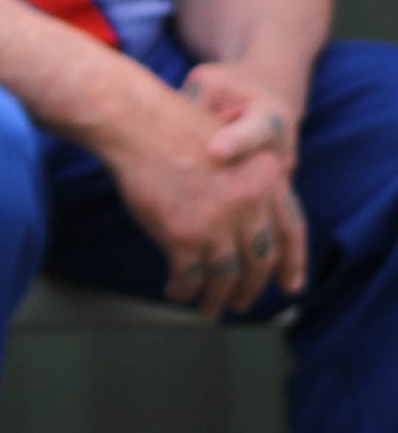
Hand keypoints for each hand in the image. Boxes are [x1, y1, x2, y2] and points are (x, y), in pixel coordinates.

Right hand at [100, 73, 306, 315]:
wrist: (139, 122)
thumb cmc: (173, 130)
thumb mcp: (232, 149)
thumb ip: (247, 185)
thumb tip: (244, 227)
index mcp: (267, 177)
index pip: (291, 229)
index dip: (292, 262)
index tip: (290, 286)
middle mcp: (251, 201)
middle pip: (260, 260)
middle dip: (250, 289)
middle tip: (240, 303)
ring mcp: (218, 220)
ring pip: (226, 277)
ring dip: (216, 300)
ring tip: (207, 310)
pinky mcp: (184, 235)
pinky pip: (190, 278)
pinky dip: (183, 290)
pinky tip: (176, 292)